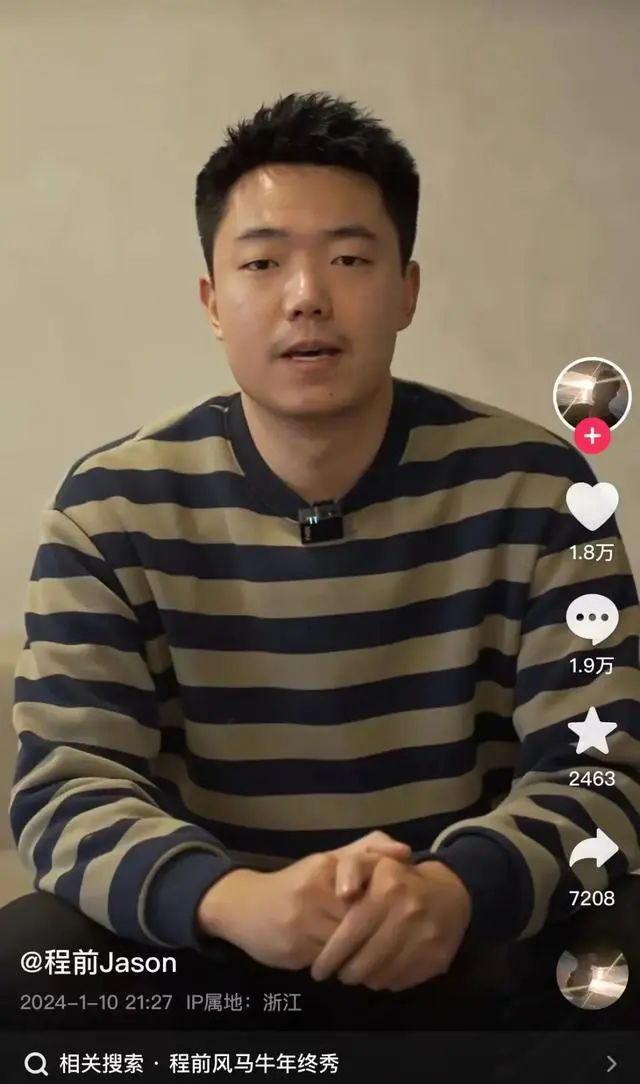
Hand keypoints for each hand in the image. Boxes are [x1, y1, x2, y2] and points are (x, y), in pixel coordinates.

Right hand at [196, 831, 412, 971]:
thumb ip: (367, 851)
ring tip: (368, 951)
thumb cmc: (295, 884)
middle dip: (374, 930)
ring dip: (359, 950)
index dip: (386, 904)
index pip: (373, 887)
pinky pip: (331, 961)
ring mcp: (303, 920)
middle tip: (387, 937)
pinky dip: (340, 964)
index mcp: (327, 865)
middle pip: (362, 917)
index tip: (396, 911)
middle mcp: (315, 890)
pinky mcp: (294, 948)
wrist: (243, 906)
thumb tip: (406, 851)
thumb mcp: (329, 861)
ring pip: (348, 943)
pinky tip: (343, 961)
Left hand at [310, 858, 471, 991]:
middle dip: (345, 972)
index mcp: (388, 889)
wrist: (449, 893)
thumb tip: (343, 894)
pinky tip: (380, 969)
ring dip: (364, 978)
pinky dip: (385, 980)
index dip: (330, 955)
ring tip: (358, 970)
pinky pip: (400, 982)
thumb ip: (350, 869)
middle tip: (339, 972)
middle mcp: (408, 914)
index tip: (318, 968)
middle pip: (363, 963)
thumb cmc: (398, 879)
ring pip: (380, 977)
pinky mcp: (437, 960)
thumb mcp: (373, 862)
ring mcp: (425, 940)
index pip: (350, 934)